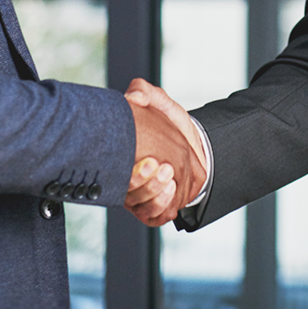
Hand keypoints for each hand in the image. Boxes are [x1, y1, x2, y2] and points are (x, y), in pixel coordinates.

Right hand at [123, 79, 207, 226]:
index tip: (143, 158)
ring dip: (153, 192)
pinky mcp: (157, 208)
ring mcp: (142, 196)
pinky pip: (155, 216)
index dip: (125, 170)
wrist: (197, 147)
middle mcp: (127, 181)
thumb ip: (146, 92)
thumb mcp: (161, 105)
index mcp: (121, 159)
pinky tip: (171, 189)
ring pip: (141, 205)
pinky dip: (161, 206)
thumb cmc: (173, 126)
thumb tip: (134, 97)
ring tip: (169, 174)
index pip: (110, 172)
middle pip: (126, 193)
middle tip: (155, 163)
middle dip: (140, 182)